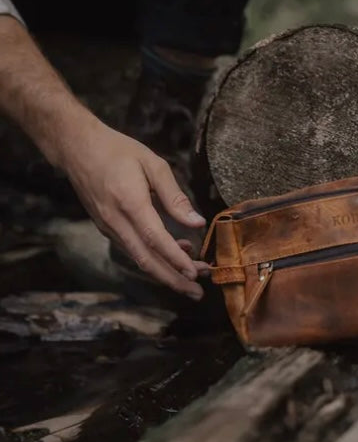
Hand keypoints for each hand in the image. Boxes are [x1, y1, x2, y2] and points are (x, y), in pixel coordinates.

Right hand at [59, 118, 206, 298]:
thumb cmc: (118, 151)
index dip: (176, 260)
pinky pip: (133, 249)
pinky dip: (155, 257)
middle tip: (197, 293)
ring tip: (193, 278)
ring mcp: (109, 227)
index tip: (195, 273)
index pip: (156, 240)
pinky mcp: (107, 228)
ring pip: (139, 259)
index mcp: (130, 203)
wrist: (77, 148)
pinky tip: (177, 253)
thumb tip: (197, 222)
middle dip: (173, 280)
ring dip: (166, 272)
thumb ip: (175, 197)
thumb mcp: (153, 165)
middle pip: (146, 260)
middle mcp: (116, 221)